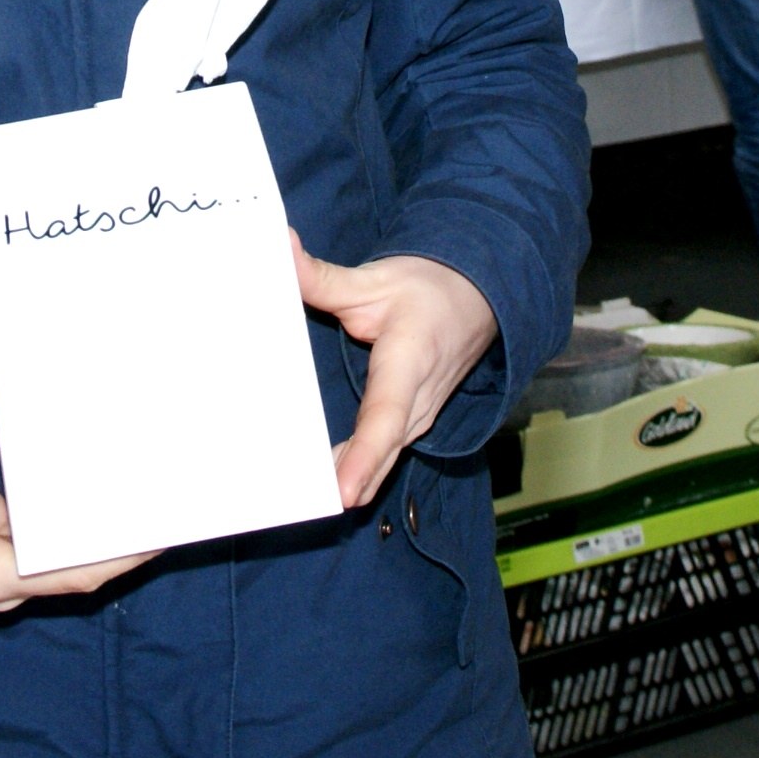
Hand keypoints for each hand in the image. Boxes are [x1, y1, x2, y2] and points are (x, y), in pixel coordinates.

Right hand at [0, 387, 155, 611]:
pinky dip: (89, 516)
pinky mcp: (15, 552)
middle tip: (176, 500)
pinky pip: (62, 538)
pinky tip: (122, 486)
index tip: (158, 532)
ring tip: (162, 490)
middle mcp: (6, 583)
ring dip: (113, 527)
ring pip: (75, 554)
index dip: (118, 555)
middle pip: (82, 566)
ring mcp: (12, 571)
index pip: (69, 573)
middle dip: (128, 538)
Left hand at [291, 232, 497, 509]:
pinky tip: (322, 483)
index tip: (342, 491)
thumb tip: (280, 250)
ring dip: (346, 482)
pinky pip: (383, 456)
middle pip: (381, 455)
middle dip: (342, 484)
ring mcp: (419, 417)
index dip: (364, 457)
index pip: (386, 418)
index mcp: (410, 363)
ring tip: (294, 501)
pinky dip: (357, 471)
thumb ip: (321, 276)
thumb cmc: (427, 289)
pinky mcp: (412, 424)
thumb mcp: (374, 278)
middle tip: (292, 507)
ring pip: (382, 461)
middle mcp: (419, 401)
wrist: (478, 297)